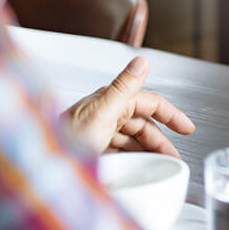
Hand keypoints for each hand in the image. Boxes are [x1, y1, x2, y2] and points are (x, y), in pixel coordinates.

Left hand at [63, 57, 194, 156]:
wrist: (42, 168)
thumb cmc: (64, 143)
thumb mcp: (100, 114)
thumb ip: (123, 87)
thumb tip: (141, 61)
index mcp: (110, 100)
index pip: (150, 102)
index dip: (171, 115)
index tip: (187, 127)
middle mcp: (104, 113)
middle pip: (142, 123)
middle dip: (161, 139)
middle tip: (173, 156)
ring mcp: (97, 131)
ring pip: (131, 138)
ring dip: (147, 150)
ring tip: (158, 165)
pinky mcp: (90, 148)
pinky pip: (119, 151)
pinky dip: (131, 158)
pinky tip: (134, 168)